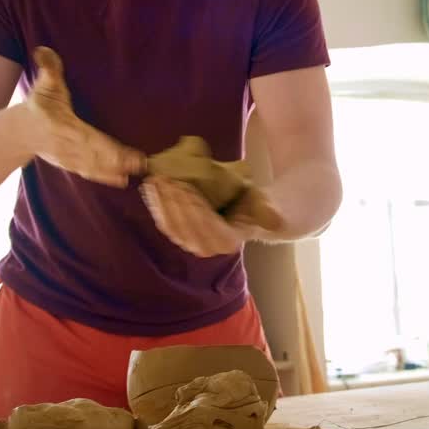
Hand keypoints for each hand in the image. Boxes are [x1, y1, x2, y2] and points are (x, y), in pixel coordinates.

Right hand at [27, 46, 145, 186]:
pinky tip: (124, 181)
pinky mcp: (71, 165)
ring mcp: (69, 158)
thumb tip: (44, 50)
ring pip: (94, 167)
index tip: (123, 151)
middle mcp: (66, 146)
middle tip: (141, 163)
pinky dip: (106, 178)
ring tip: (139, 170)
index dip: (104, 146)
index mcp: (62, 127)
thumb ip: (47, 70)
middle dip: (117, 161)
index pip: (86, 139)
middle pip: (95, 156)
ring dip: (116, 170)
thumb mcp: (42, 86)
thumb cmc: (37, 105)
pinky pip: (90, 173)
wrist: (19, 133)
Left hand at [140, 176, 258, 256]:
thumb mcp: (261, 204)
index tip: (184, 187)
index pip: (206, 224)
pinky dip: (156, 207)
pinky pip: (165, 223)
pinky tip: (151, 190)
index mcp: (227, 241)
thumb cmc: (251, 202)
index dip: (193, 207)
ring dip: (161, 203)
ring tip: (156, 181)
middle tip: (165, 180)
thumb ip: (267, 212)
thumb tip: (277, 221)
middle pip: (186, 224)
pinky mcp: (178, 236)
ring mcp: (190, 244)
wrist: (241, 210)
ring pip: (172, 224)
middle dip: (173, 202)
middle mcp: (207, 248)